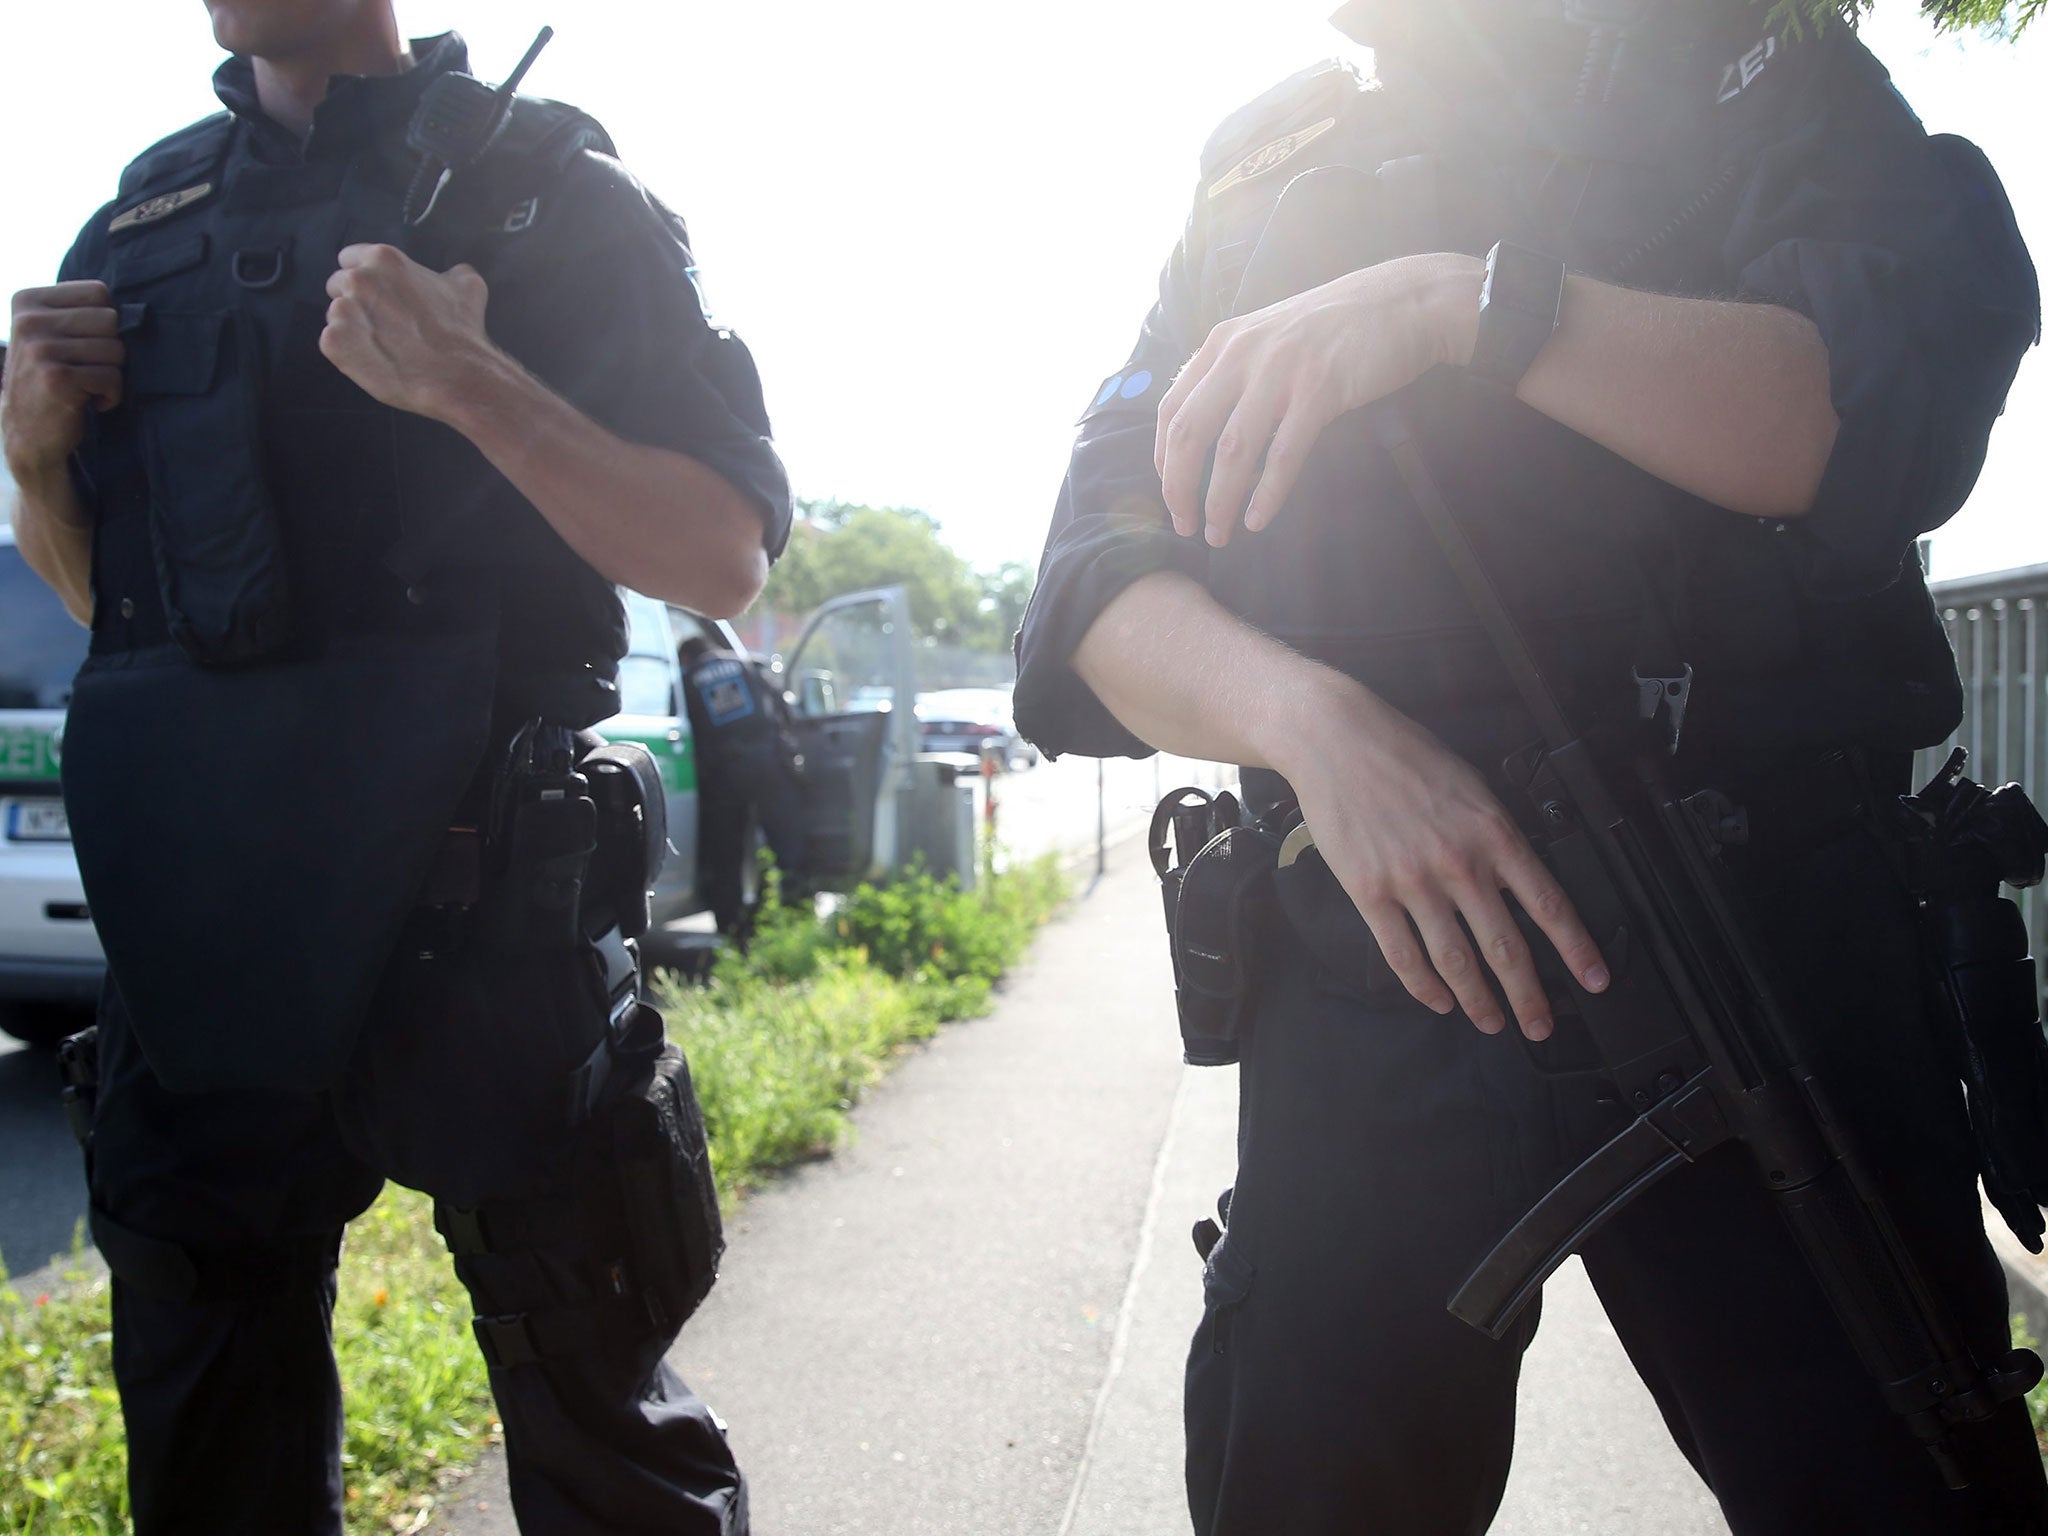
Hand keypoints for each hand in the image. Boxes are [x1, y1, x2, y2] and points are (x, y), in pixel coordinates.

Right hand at [3, 282, 123, 484]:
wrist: (28, 433)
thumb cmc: (51, 378)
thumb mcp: (49, 334)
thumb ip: (78, 311)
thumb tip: (131, 306)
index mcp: (28, 301)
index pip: (99, 292)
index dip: (105, 322)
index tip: (85, 343)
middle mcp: (29, 321)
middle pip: (111, 320)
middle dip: (111, 349)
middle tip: (89, 368)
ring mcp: (40, 349)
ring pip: (116, 349)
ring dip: (111, 374)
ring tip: (87, 385)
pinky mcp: (57, 378)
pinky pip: (113, 377)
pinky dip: (111, 395)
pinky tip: (90, 400)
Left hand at [320, 244, 492, 419]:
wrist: (455, 376)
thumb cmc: (462, 332)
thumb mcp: (468, 288)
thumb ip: (450, 274)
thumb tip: (450, 277)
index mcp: (383, 260)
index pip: (351, 257)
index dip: (366, 277)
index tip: (379, 295)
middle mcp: (358, 279)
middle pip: (338, 284)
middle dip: (356, 302)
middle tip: (382, 324)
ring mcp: (343, 311)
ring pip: (336, 315)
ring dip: (353, 328)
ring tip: (382, 346)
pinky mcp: (335, 343)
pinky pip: (332, 344)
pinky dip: (349, 353)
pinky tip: (375, 360)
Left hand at [1154, 253, 1480, 548]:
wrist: (1406, 301)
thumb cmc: (1337, 326)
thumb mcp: (1270, 336)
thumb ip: (1235, 373)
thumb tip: (1207, 431)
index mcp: (1223, 343)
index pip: (1170, 409)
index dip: (1162, 460)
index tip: (1171, 494)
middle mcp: (1243, 353)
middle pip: (1189, 433)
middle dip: (1179, 489)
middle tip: (1185, 526)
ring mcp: (1281, 370)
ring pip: (1231, 450)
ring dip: (1218, 501)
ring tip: (1218, 535)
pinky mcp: (1321, 389)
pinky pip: (1283, 454)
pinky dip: (1266, 494)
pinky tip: (1257, 520)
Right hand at [1276, 677, 1609, 1039]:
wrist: (1337, 739)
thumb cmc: (1405, 755)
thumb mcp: (1472, 786)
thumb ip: (1496, 835)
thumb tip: (1516, 880)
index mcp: (1494, 833)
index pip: (1548, 904)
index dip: (1575, 949)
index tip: (1594, 980)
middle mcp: (1459, 863)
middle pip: (1505, 946)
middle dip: (1528, 995)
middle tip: (1541, 1026)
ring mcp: (1412, 881)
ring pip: (1455, 960)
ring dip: (1477, 1001)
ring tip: (1491, 1023)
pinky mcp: (1369, 892)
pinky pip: (1402, 954)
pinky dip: (1423, 986)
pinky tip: (1438, 1000)